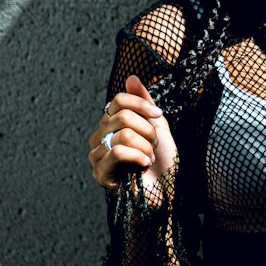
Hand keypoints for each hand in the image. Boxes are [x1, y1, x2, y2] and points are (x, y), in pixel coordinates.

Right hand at [87, 75, 177, 190]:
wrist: (168, 188)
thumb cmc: (163, 158)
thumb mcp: (157, 124)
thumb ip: (143, 101)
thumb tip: (131, 77)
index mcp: (111, 122)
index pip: (119, 100)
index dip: (141, 104)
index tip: (159, 115)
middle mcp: (99, 136)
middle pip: (122, 116)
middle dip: (147, 130)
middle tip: (154, 144)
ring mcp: (97, 155)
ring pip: (121, 134)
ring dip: (144, 146)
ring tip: (150, 157)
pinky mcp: (99, 173)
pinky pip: (116, 151)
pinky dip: (137, 156)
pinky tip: (144, 165)